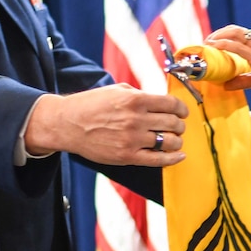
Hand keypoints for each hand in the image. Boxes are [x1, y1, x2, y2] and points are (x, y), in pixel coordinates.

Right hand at [25, 85, 186, 165]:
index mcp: (135, 100)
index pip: (171, 104)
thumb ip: (140, 95)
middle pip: (173, 123)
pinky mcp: (127, 156)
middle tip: (178, 126)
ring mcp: (132, 139)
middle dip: (180, 125)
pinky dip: (173, 158)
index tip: (183, 112)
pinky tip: (179, 155)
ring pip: (170, 142)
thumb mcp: (116, 91)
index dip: (182, 109)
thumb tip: (162, 101)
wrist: (67, 124)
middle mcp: (136, 119)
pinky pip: (159, 160)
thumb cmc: (91, 105)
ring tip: (175, 139)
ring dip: (177, 141)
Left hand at [206, 26, 250, 96]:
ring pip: (234, 33)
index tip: (215, 43)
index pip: (241, 33)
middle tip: (207, 42)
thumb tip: (226, 85)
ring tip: (207, 44)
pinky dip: (222, 44)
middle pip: (235, 29)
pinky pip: (236, 45)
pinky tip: (214, 47)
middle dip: (218, 33)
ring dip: (217, 37)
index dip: (226, 36)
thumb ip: (243, 80)